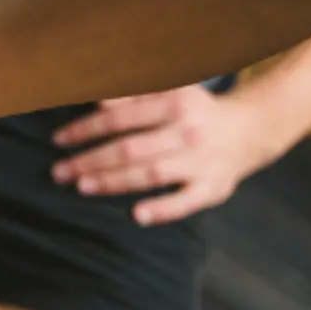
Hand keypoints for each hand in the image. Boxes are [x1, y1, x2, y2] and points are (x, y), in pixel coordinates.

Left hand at [51, 86, 279, 224]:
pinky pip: (187, 201)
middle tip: (59, 172)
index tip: (59, 140)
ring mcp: (202, 161)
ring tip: (82, 187)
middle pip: (131, 149)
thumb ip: (133, 97)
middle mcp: (188, 132)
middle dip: (91, 161)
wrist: (251, 130)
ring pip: (152, 174)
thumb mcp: (169, 94)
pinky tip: (137, 215)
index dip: (87, 129)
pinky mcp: (213, 187)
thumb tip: (96, 99)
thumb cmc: (195, 112)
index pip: (121, 118)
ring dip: (115, 182)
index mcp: (175, 104)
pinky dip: (163, 209)